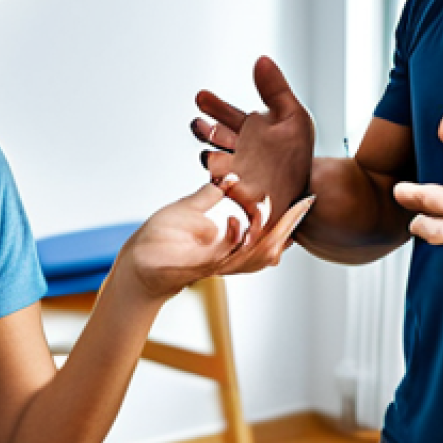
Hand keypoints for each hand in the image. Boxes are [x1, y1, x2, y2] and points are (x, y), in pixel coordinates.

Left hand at [117, 175, 315, 301]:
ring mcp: (214, 262)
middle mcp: (227, 257)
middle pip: (269, 247)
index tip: (306, 200)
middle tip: (303, 204)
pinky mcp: (197, 264)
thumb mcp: (189, 210)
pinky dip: (231, 238)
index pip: (267, 233)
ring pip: (251, 254)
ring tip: (270, 208)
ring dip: (265, 232)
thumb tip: (228, 177)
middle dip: (289, 226)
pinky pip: (222, 255)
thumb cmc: (160, 240)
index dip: (288, 220)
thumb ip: (209, 195)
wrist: (137, 261)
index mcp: (229, 245)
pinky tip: (235, 220)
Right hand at [192, 56, 314, 229]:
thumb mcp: (294, 118)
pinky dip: (218, 178)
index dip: (215, 107)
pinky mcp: (234, 196)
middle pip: (217, 137)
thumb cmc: (300, 159)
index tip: (201, 96)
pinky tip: (220, 174)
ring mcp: (237, 175)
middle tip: (197, 123)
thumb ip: (276, 89)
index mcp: (253, 132)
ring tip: (210, 154)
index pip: (230, 117)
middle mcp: (241, 152)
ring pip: (216, 160)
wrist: (314, 199)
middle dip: (206, 129)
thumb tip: (261, 60)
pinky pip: (219, 184)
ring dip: (211, 155)